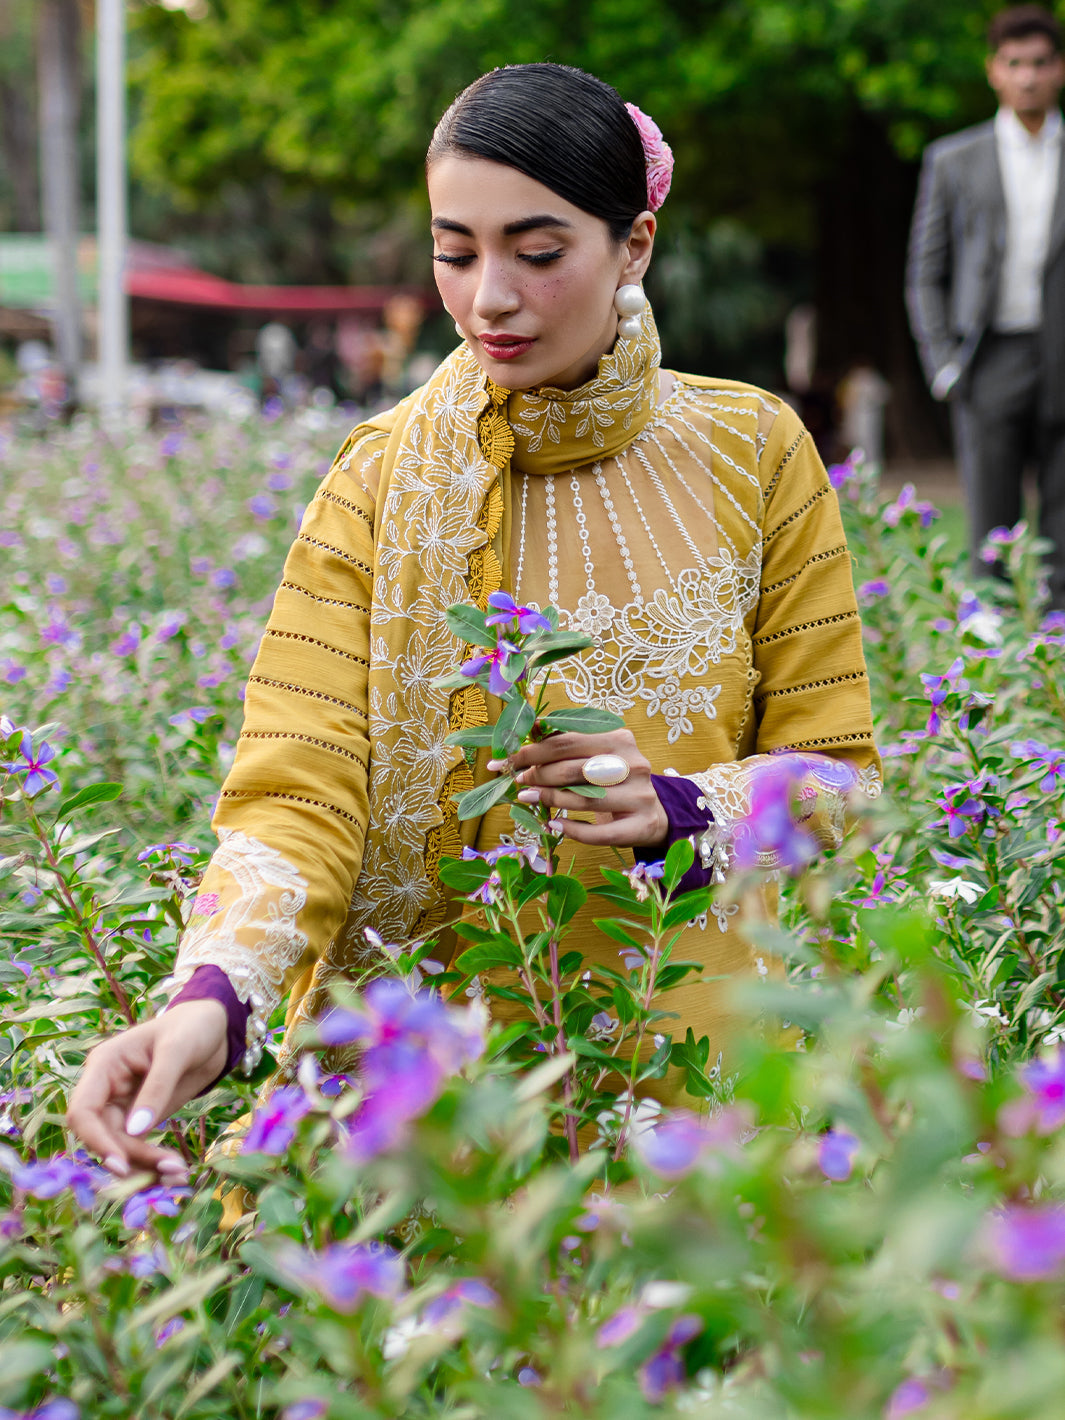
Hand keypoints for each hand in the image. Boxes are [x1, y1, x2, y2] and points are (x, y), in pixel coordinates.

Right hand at [66, 1000, 228, 1182]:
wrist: (214, 1027)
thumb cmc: (192, 1027)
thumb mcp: (177, 1051)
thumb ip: (157, 1088)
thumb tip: (135, 1131)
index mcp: (104, 1065)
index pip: (83, 1111)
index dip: (96, 1141)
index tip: (121, 1164)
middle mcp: (106, 1088)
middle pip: (102, 1136)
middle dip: (130, 1158)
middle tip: (167, 1171)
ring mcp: (122, 1104)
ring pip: (120, 1147)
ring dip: (144, 1165)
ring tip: (178, 1174)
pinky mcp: (141, 1117)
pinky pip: (137, 1147)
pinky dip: (152, 1161)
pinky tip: (175, 1171)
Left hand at [501, 729, 668, 848]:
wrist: (653, 813)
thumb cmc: (615, 780)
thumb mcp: (595, 755)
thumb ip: (566, 743)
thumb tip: (529, 728)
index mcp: (620, 739)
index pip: (566, 742)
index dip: (532, 751)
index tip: (508, 759)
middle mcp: (634, 765)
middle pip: (573, 769)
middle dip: (538, 774)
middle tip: (519, 780)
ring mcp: (640, 797)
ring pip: (585, 799)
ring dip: (549, 799)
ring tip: (528, 797)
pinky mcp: (641, 825)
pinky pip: (599, 832)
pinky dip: (571, 829)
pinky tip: (554, 824)